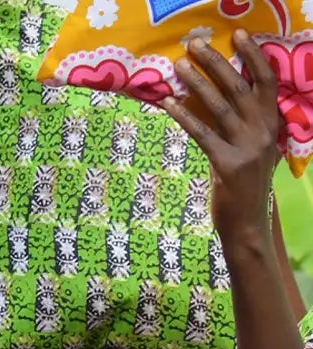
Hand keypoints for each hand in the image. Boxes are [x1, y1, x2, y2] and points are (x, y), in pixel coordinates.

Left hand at [162, 31, 282, 241]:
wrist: (247, 222)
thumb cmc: (242, 182)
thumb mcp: (248, 147)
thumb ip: (240, 123)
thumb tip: (212, 93)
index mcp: (272, 124)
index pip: (267, 81)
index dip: (254, 56)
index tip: (239, 34)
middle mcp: (264, 132)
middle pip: (241, 87)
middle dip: (217, 62)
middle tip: (194, 44)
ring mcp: (247, 148)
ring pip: (220, 107)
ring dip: (198, 83)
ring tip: (178, 65)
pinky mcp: (227, 165)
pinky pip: (202, 135)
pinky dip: (185, 116)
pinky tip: (168, 102)